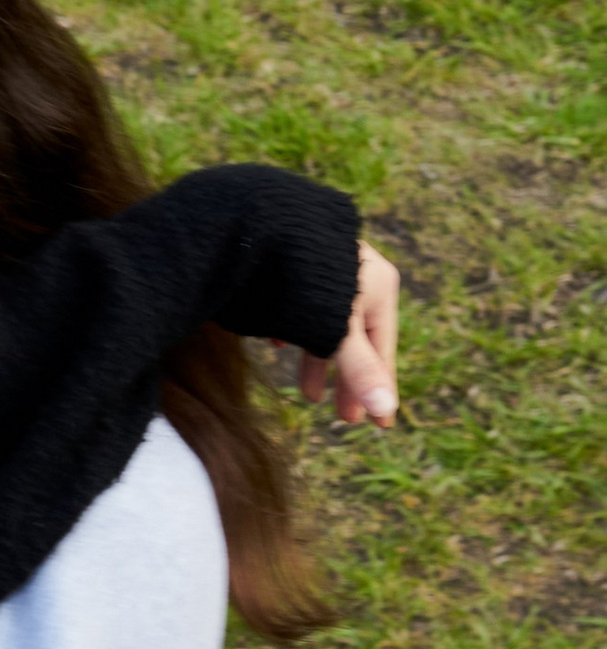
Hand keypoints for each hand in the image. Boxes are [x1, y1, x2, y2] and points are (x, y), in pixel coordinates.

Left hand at [296, 236, 399, 426]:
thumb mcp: (337, 330)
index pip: (383, 349)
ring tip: (310, 397)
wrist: (261, 222)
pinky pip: (300, 306)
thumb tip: (387, 413)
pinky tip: (279, 345)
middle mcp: (358, 273)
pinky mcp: (294, 264)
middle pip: (356, 339)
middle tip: (344, 420)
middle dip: (348, 381)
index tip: (381, 426)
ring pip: (326, 325)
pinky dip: (295, 331)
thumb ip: (359, 370)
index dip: (380, 388)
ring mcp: (327, 268)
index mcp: (379, 286)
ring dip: (319, 362)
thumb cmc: (307, 278)